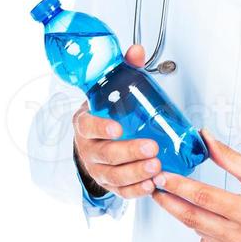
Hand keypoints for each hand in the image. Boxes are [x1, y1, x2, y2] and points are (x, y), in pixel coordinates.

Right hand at [72, 44, 161, 198]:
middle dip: (128, 153)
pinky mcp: (110, 183)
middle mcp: (89, 148)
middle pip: (105, 155)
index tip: (116, 128)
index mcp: (85, 123)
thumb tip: (136, 50)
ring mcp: (98, 168)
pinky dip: (136, 191)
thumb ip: (124, 68)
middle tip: (150, 148)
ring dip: (135, 174)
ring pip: (113, 176)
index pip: (87, 126)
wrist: (93, 137)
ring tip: (156, 167)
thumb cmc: (104, 112)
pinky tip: (151, 185)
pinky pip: (121, 191)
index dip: (100, 128)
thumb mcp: (111, 89)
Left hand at [151, 128, 240, 241]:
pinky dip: (206, 232)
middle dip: (170, 202)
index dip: (178, 186)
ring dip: (187, 216)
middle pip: (194, 218)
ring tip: (178, 199)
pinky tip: (210, 219)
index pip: (202, 196)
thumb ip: (228, 156)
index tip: (162, 177)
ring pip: (200, 233)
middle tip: (156, 189)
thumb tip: (205, 139)